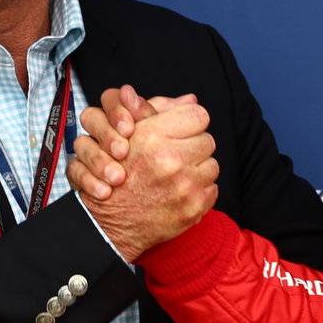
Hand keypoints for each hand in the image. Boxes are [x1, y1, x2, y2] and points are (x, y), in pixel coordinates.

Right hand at [69, 87, 217, 260]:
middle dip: (193, 146)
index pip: (198, 115)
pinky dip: (199, 190)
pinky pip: (213, 188)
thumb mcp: (131, 135)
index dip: (188, 122)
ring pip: (212, 164)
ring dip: (197, 168)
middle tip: (176, 155)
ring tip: (176, 174)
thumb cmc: (118, 174)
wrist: (110, 223)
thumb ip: (158, 111)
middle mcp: (171, 159)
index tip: (180, 131)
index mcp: (154, 136)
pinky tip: (179, 191)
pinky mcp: (194, 207)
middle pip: (207, 139)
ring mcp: (185, 185)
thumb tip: (190, 99)